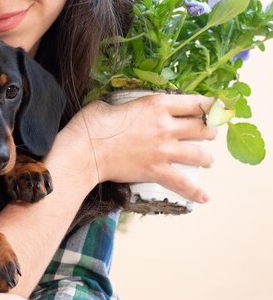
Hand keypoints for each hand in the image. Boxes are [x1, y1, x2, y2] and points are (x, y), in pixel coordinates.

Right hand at [68, 93, 216, 203]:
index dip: (209, 106)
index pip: (194, 103)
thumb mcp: (111, 103)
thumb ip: (127, 106)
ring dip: (206, 157)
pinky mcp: (156, 171)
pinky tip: (204, 196)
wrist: (85, 151)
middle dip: (209, 131)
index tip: (215, 108)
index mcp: (156, 104)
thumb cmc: (92, 124)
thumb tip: (124, 109)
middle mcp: (165, 126)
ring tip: (206, 160)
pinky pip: (183, 183)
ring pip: (200, 154)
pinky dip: (195, 191)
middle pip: (203, 128)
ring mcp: (163, 150)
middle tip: (208, 133)